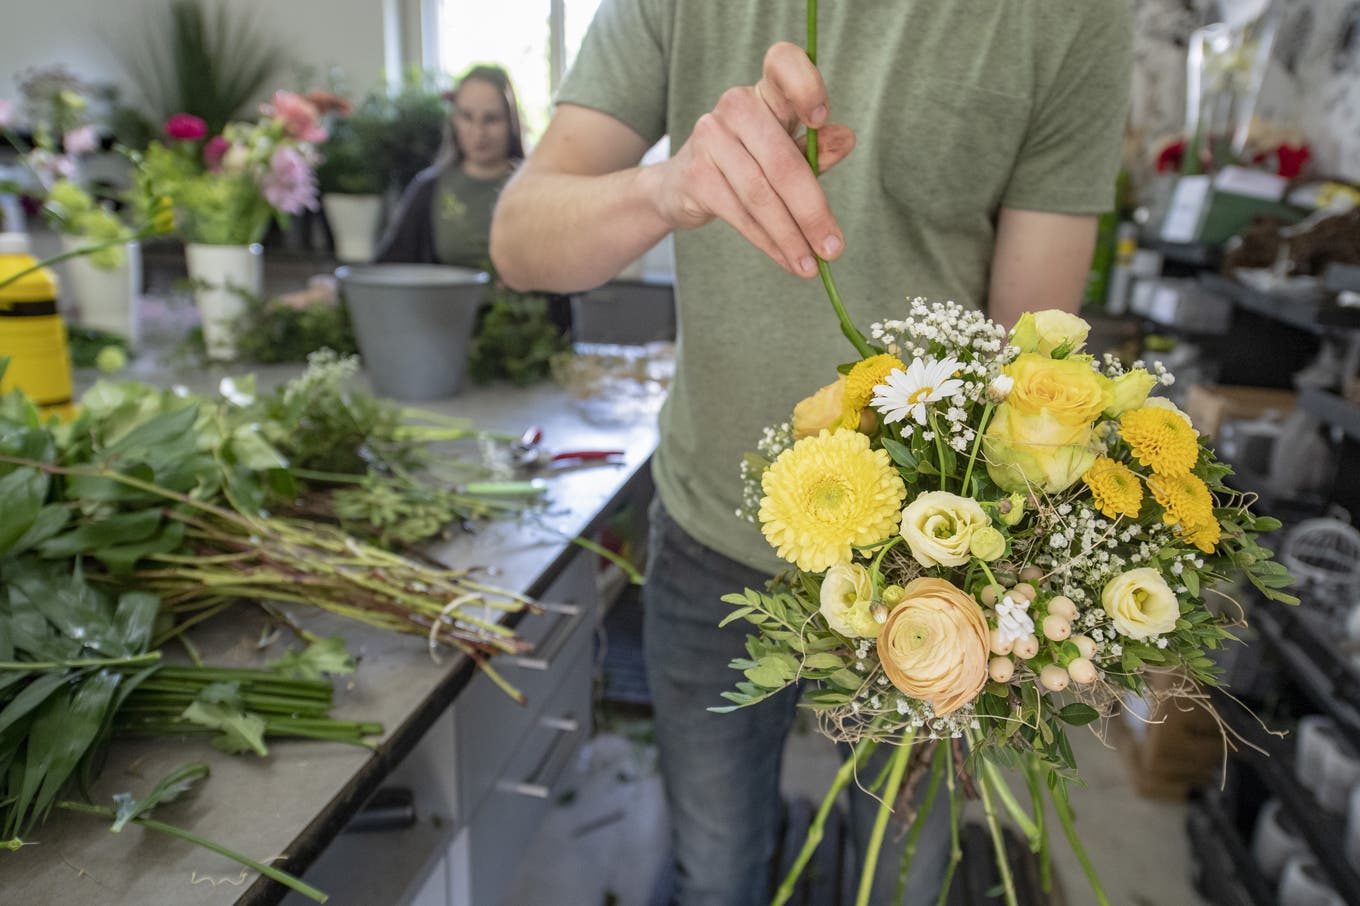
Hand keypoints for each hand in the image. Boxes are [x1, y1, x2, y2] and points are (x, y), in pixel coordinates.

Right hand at [651, 42, 855, 277]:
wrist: (679, 187)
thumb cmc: (743, 164)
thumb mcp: (783, 153)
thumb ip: (813, 149)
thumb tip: (847, 138)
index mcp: (764, 94)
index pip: (782, 65)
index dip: (805, 86)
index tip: (820, 120)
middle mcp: (735, 106)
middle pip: (783, 161)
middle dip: (812, 212)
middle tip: (834, 248)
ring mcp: (710, 139)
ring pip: (762, 196)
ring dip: (791, 237)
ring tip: (812, 264)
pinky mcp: (696, 176)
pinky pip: (741, 215)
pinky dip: (768, 243)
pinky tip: (786, 258)